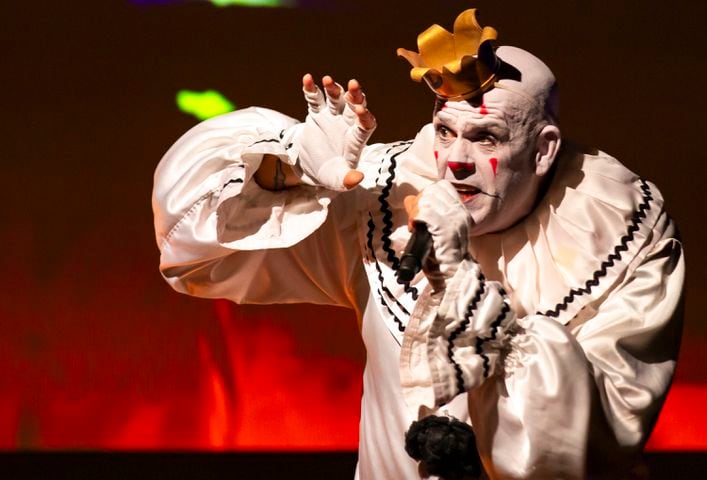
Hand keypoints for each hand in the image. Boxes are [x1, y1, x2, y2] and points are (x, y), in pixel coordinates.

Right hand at [293, 74, 376, 190]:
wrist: (311, 167)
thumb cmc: (330, 174)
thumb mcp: (337, 180)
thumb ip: (347, 180)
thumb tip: (358, 178)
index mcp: (356, 139)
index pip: (365, 125)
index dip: (365, 117)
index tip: (361, 110)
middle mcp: (347, 125)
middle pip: (355, 106)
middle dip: (355, 95)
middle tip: (353, 84)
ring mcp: (332, 117)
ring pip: (337, 99)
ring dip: (334, 88)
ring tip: (328, 80)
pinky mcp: (317, 114)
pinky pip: (316, 99)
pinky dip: (312, 89)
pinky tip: (307, 78)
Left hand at [404, 181, 471, 289]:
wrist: (453, 275)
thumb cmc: (442, 256)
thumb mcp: (443, 230)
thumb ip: (434, 215)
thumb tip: (412, 201)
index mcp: (460, 211)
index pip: (443, 187)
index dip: (428, 194)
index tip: (421, 208)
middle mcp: (459, 212)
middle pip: (433, 190)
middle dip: (419, 201)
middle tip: (415, 218)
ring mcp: (453, 219)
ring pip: (428, 199)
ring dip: (416, 210)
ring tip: (415, 224)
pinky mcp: (445, 228)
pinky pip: (425, 212)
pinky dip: (415, 218)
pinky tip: (414, 227)